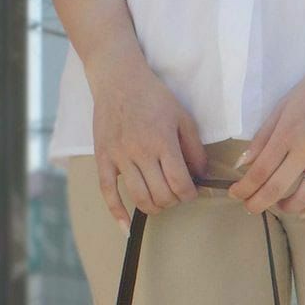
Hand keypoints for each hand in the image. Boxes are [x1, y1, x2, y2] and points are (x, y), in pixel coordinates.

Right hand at [89, 54, 208, 229]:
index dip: (190, 195)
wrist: (117, 77)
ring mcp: (119, 155)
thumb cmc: (154, 97)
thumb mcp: (183, 118)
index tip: (191, 191)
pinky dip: (117, 212)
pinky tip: (125, 227)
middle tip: (176, 192)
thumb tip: (201, 177)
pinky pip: (107, 191)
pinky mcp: (103, 157)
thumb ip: (195, 150)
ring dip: (154, 207)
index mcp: (162, 141)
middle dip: (174, 200)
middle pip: (161, 194)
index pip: (180, 184)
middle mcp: (140, 151)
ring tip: (160, 200)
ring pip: (139, 197)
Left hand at [227, 59, 304, 217]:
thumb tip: (243, 163)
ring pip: (303, 197)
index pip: (259, 170)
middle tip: (250, 207)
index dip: (244, 187)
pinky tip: (304, 210)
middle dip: (258, 203)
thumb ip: (263, 137)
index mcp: (286, 133)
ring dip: (286, 208)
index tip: (236, 194)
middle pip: (276, 187)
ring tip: (278, 206)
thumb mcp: (283, 107)